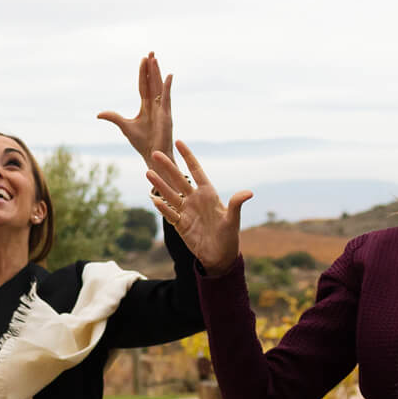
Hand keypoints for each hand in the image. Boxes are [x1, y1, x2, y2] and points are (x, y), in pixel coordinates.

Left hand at [97, 51, 172, 164]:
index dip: (143, 73)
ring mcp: (162, 108)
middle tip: (150, 53)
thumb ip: (114, 117)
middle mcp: (155, 105)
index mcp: (146, 106)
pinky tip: (168, 76)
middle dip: (151, 68)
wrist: (153, 154)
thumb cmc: (142, 142)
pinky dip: (168, 87)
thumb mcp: (125, 126)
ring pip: (159, 86)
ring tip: (155, 59)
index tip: (143, 60)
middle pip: (152, 82)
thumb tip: (98, 114)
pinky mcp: (167, 115)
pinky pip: (167, 98)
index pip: (144, 86)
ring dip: (157, 72)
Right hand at [147, 141, 253, 275]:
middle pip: (179, 179)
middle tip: (156, 153)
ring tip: (148, 172)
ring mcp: (186, 211)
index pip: (196, 171)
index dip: (188, 156)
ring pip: (170, 194)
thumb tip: (249, 192)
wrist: (220, 257)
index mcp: (208, 194)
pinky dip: (163, 207)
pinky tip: (155, 199)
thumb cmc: (229, 237)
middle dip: (168, 167)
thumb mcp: (233, 220)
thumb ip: (236, 204)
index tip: (179, 142)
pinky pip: (170, 213)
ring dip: (160, 184)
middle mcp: (195, 199)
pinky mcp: (180, 224)